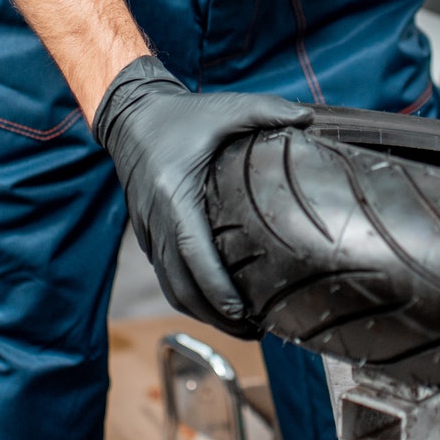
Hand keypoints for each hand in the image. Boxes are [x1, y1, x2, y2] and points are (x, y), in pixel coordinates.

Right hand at [93, 55, 311, 333]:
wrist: (131, 115)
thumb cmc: (181, 115)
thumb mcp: (225, 108)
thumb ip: (266, 110)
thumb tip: (309, 118)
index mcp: (175, 196)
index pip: (194, 255)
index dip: (217, 289)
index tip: (243, 312)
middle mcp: (158, 221)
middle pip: (181, 286)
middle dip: (215, 316)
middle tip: (254, 331)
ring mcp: (149, 231)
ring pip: (171, 288)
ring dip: (202, 313)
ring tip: (241, 327)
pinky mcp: (148, 235)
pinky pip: (167, 276)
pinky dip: (190, 296)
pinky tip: (216, 303)